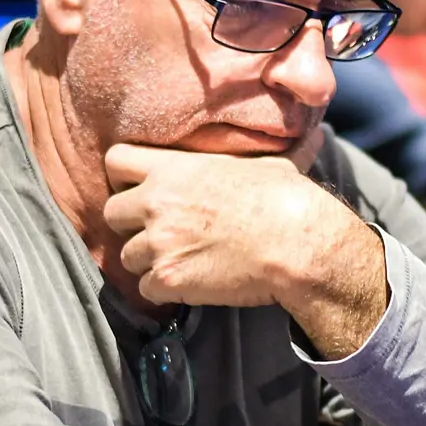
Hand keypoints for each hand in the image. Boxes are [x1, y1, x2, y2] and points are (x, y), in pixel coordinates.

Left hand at [103, 132, 364, 310]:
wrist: (297, 246)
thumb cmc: (287, 201)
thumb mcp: (273, 164)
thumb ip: (278, 148)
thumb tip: (314, 135)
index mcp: (174, 168)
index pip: (115, 161)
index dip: (124, 177)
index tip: (141, 189)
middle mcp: (156, 202)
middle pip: (111, 212)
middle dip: (130, 224)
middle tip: (160, 232)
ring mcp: (159, 242)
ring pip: (127, 256)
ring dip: (148, 260)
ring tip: (181, 260)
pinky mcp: (168, 277)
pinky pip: (145, 288)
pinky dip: (163, 290)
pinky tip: (189, 283)